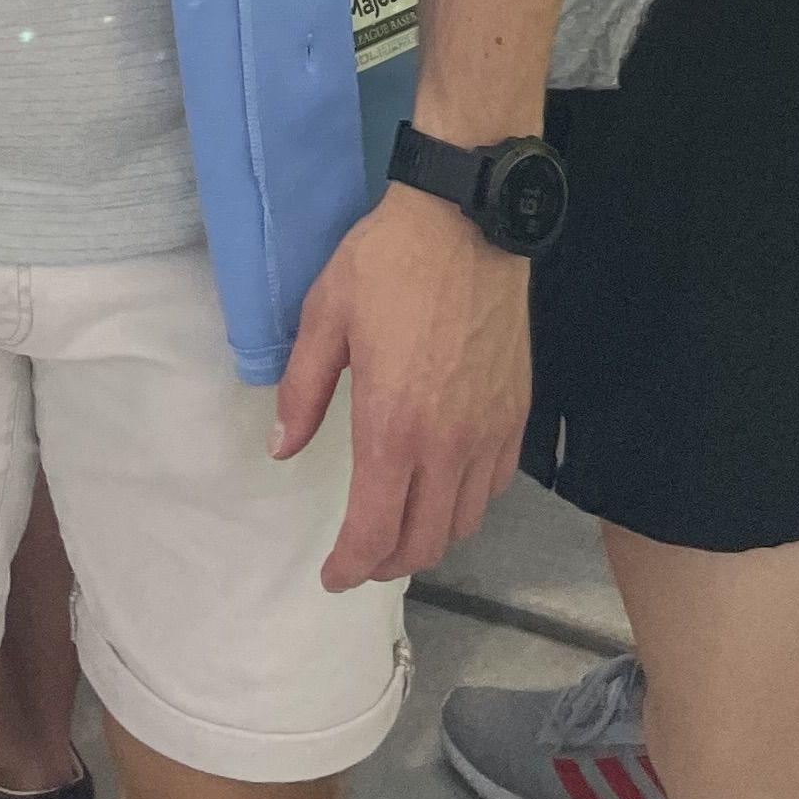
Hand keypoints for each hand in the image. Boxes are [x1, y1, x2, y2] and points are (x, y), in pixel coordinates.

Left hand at [270, 183, 533, 588]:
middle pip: (424, 542)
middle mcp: (447, 445)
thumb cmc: (387, 264)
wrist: (467, 222)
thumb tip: (281, 449)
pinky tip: (445, 489)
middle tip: (359, 558)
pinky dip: (466, 505)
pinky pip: (496, 486)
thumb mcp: (324, 317)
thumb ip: (302, 391)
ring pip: (464, 522)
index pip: (375, 530)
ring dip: (428, 540)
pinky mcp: (516, 415)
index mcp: (392, 427)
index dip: (350, 566)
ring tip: (398, 530)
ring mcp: (489, 433)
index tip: (332, 576)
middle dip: (386, 563)